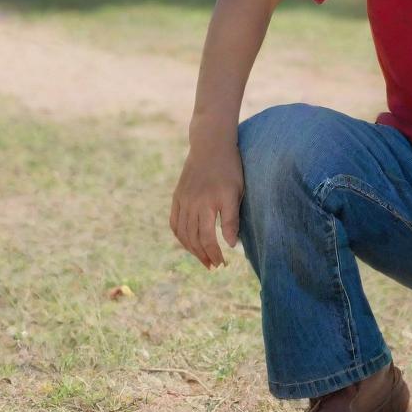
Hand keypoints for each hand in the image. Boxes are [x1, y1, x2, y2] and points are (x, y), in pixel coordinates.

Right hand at [169, 137, 243, 269]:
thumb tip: (231, 245)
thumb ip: (232, 219)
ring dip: (191, 249)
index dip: (214, 253)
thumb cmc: (229, 169)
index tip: (222, 264)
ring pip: (182, 232)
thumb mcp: (236, 193)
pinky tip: (187, 242)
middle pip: (193, 239)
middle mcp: (191, 204)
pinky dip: (179, 235)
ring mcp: (182, 200)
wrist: (211, 145)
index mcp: (207, 205)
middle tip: (212, 266)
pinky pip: (174, 221)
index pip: (208, 238)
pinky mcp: (177, 195)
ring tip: (202, 258)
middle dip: (203, 255)